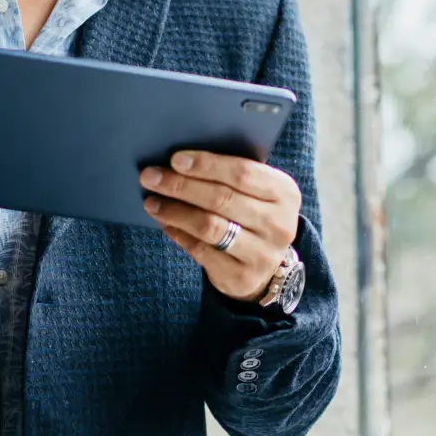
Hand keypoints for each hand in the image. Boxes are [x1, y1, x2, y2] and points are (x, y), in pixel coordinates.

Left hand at [140, 151, 300, 303]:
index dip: (206, 165)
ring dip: (175, 211)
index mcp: (284, 193)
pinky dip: (179, 234)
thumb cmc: (253, 215)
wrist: (267, 265)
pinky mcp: (241, 276)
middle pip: (222, 198)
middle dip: (181, 186)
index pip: (242, 173)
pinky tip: (165, 222)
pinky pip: (201, 250)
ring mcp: (262, 253)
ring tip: (151, 202)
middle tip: (151, 177)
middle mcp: (278, 223)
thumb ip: (230, 176)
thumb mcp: (256, 193)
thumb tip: (179, 163)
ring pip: (209, 226)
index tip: (175, 159)